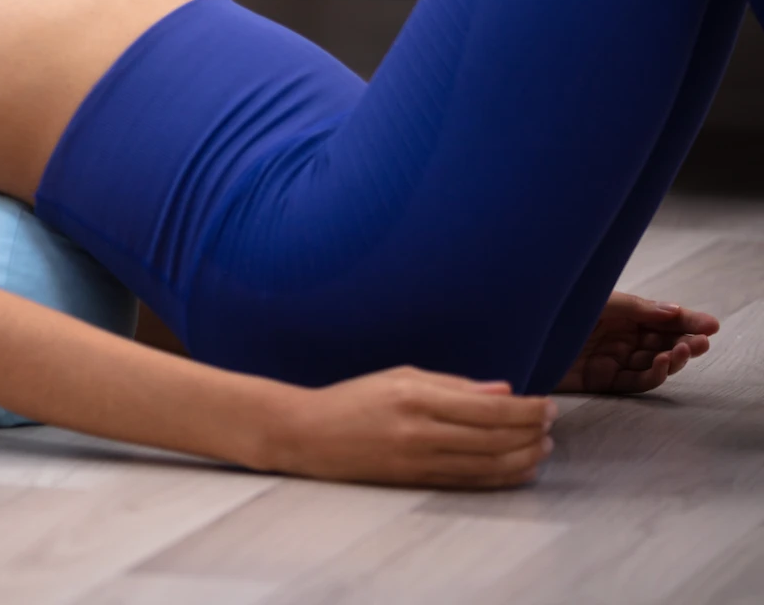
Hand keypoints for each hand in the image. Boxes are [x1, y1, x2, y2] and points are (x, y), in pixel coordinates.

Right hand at [269, 366, 555, 488]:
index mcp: (416, 396)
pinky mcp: (414, 480)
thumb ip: (453, 384)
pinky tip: (520, 468)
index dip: (526, 409)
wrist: (306, 433)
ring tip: (543, 447)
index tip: (548, 404)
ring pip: (488, 464)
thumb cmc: (352, 399)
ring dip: (524, 457)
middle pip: (495, 438)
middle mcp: (420, 430)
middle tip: (552, 424)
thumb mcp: (400, 377)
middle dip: (532, 431)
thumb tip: (503, 390)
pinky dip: (502, 477)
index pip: (488, 407)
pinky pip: (469, 481)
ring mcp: (417, 460)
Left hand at [555, 292, 718, 394]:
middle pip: (661, 342)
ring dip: (672, 358)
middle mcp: (616, 336)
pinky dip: (651, 374)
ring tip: (681, 350)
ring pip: (652, 363)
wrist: (514, 335)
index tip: (711, 325)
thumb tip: (673, 311)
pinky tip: (661, 363)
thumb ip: (634, 307)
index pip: (660, 318)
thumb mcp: (596, 301)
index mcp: (618, 313)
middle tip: (700, 342)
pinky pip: (633, 381)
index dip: (687, 322)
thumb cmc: (552, 308)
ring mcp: (609, 359)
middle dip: (685, 341)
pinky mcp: (598, 381)